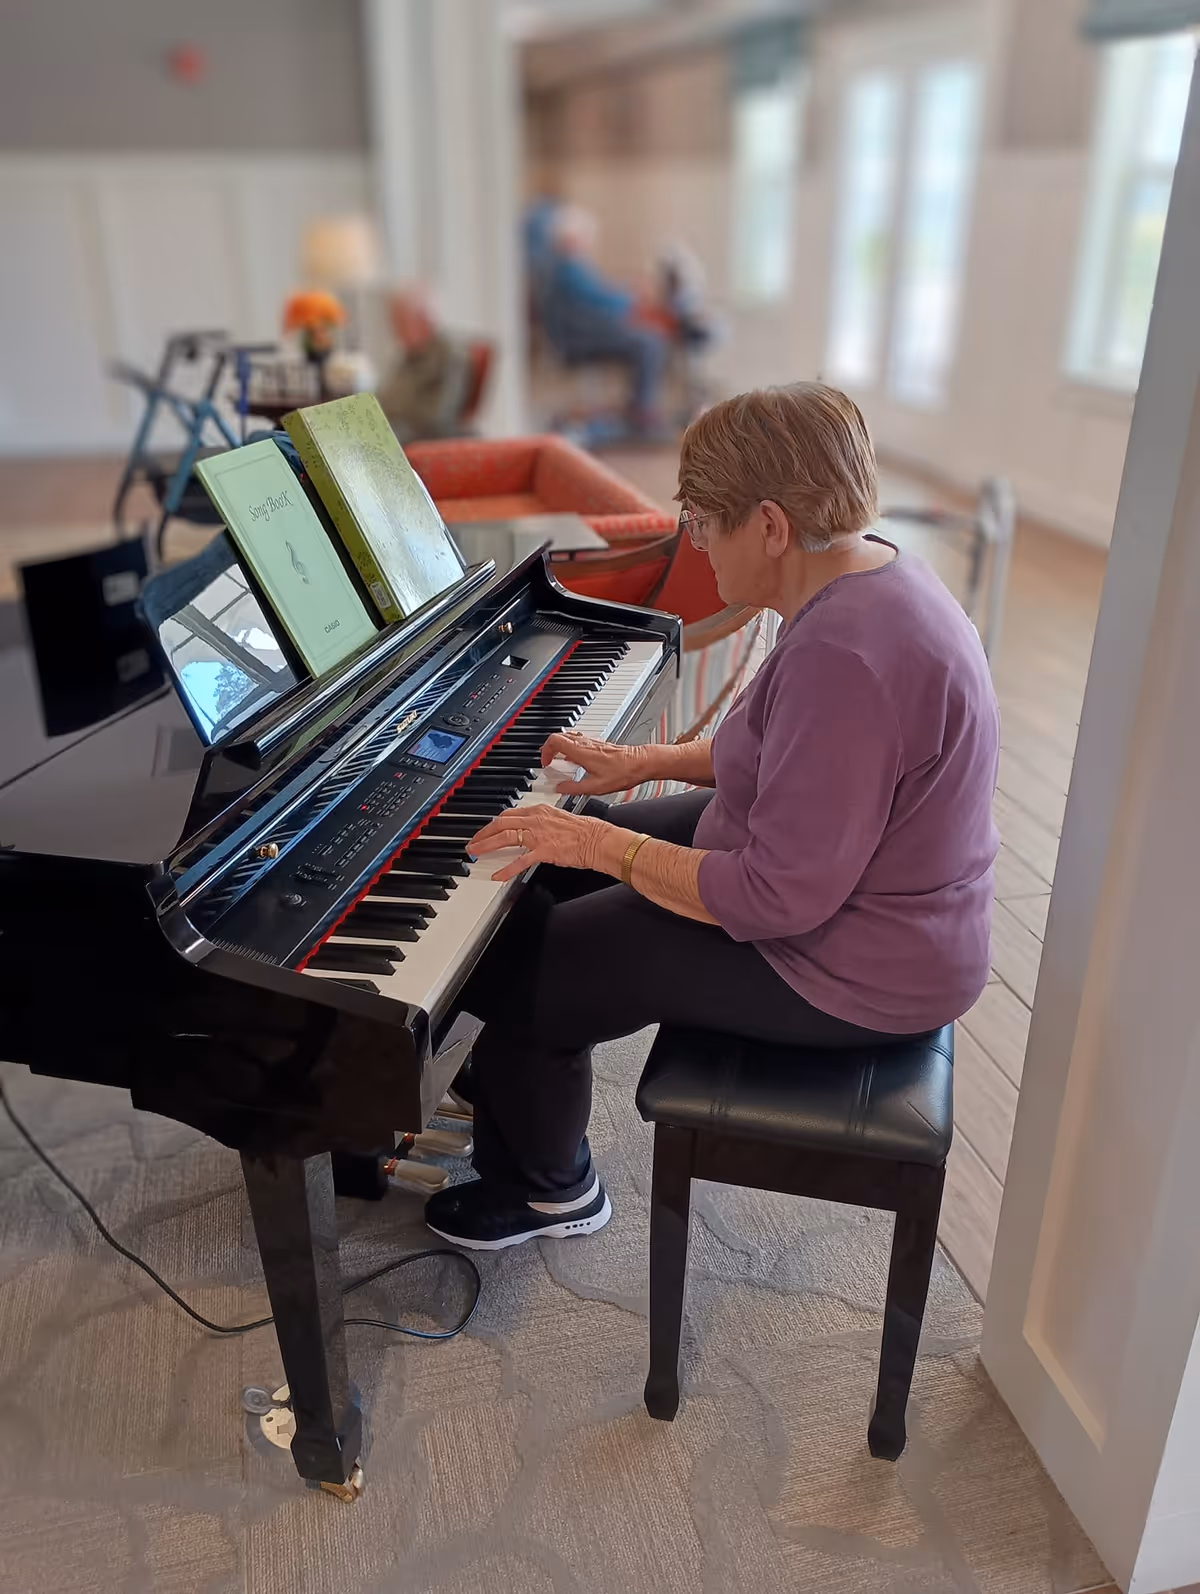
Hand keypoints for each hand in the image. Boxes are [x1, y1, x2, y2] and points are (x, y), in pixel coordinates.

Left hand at [469, 804, 618, 882]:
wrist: (598, 839)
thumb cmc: (585, 831)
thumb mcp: (559, 819)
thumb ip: (542, 822)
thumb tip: (530, 829)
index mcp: (539, 810)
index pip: (509, 814)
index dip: (493, 823)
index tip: (486, 831)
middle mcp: (536, 819)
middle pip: (501, 823)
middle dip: (483, 833)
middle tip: (473, 843)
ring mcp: (538, 835)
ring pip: (505, 837)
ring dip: (487, 845)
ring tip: (476, 853)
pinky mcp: (544, 851)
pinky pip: (520, 860)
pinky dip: (506, 869)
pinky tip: (498, 876)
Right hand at [540, 731, 645, 795]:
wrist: (640, 763)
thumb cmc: (623, 772)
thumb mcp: (595, 787)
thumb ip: (573, 788)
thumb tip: (560, 788)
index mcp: (581, 751)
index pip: (554, 740)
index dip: (545, 751)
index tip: (546, 763)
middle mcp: (585, 743)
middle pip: (559, 737)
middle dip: (550, 750)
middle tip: (550, 763)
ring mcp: (592, 742)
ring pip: (569, 738)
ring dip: (561, 750)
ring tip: (563, 765)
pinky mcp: (598, 745)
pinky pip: (579, 743)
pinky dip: (572, 751)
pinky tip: (577, 764)